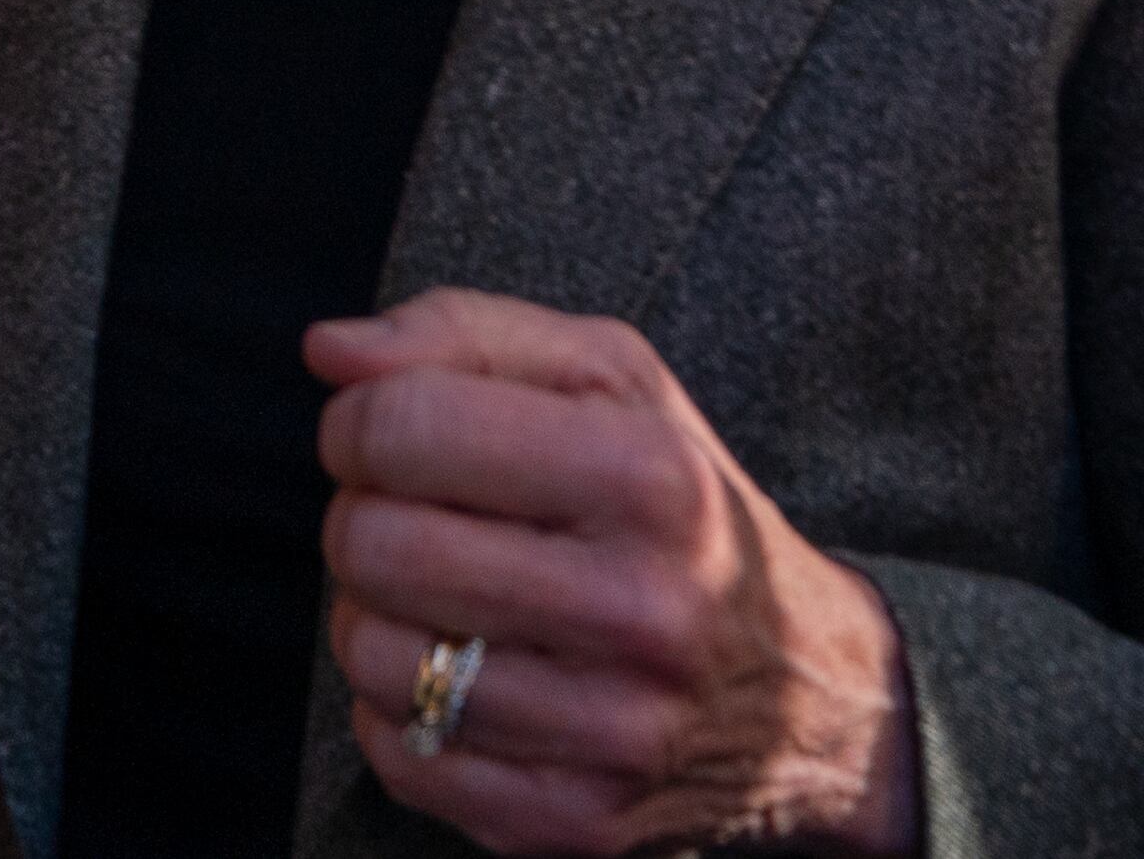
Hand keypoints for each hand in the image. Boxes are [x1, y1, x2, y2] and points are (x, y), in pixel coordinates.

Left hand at [313, 291, 921, 855]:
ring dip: (373, 617)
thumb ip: (464, 335)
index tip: (383, 437)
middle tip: (412, 518)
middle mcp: (641, 609)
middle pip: (374, 544)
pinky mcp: (576, 822)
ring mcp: (612, 731)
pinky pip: (401, 755)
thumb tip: (329, 352)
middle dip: (361, 517)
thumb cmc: (680, 508)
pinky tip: (460, 676)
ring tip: (438, 599)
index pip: (405, 426)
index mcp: (650, 477)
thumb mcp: (611, 381)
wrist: (814, 694)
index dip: (359, 423)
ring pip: (374, 658)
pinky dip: (399, 711)